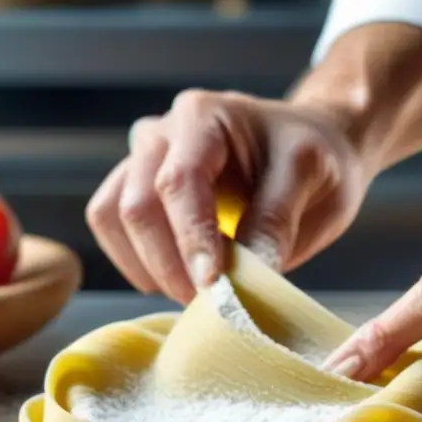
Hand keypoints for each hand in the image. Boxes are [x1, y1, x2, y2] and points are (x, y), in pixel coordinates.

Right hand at [85, 89, 370, 303]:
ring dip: (148, 267)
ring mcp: (140, 161)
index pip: (180, 182)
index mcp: (203, 117)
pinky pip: (111, 227)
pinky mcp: (134, 190)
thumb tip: (242, 278)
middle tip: (210, 303)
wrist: (307, 148)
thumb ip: (275, 219)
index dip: (191, 239)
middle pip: (138, 206)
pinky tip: (177, 279)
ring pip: (113, 218)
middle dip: (170, 265)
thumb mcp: (310, 175)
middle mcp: (161, 134)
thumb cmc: (309, 155)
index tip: (212, 286)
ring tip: (195, 294)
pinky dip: (137, 263)